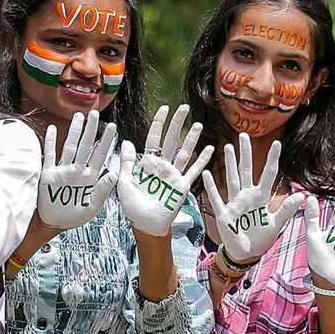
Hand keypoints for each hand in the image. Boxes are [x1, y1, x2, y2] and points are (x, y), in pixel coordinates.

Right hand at [37, 110, 117, 229]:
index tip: (113, 127)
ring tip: (79, 116)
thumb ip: (103, 191)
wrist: (53, 223)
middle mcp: (78, 170)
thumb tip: (114, 174)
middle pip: (86, 146)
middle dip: (91, 129)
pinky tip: (54, 129)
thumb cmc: (73, 216)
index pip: (100, 155)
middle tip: (96, 113)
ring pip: (70, 146)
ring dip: (74, 132)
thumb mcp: (92, 206)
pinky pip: (50, 155)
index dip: (106, 141)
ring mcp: (62, 170)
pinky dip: (51, 142)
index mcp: (90, 177)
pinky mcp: (48, 173)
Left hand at [117, 104, 212, 236]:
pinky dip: (202, 160)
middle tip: (184, 108)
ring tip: (198, 124)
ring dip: (192, 138)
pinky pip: (194, 171)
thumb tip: (126, 141)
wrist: (145, 225)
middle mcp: (162, 167)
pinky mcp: (182, 186)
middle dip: (177, 124)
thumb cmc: (132, 207)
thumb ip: (127, 163)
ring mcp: (173, 176)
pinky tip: (210, 149)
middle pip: (171, 141)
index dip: (159, 124)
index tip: (164, 109)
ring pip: (184, 152)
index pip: (154, 139)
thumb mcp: (124, 182)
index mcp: (147, 164)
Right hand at [204, 133, 303, 260]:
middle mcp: (247, 196)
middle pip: (246, 170)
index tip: (276, 144)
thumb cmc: (261, 239)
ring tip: (226, 147)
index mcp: (261, 198)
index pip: (269, 174)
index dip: (272, 159)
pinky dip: (211, 187)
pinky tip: (207, 173)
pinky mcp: (223, 213)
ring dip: (229, 163)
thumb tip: (301, 195)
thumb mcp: (275, 225)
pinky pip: (216, 197)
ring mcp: (234, 203)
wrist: (245, 253)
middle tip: (243, 134)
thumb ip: (286, 210)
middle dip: (245, 153)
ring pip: (231, 178)